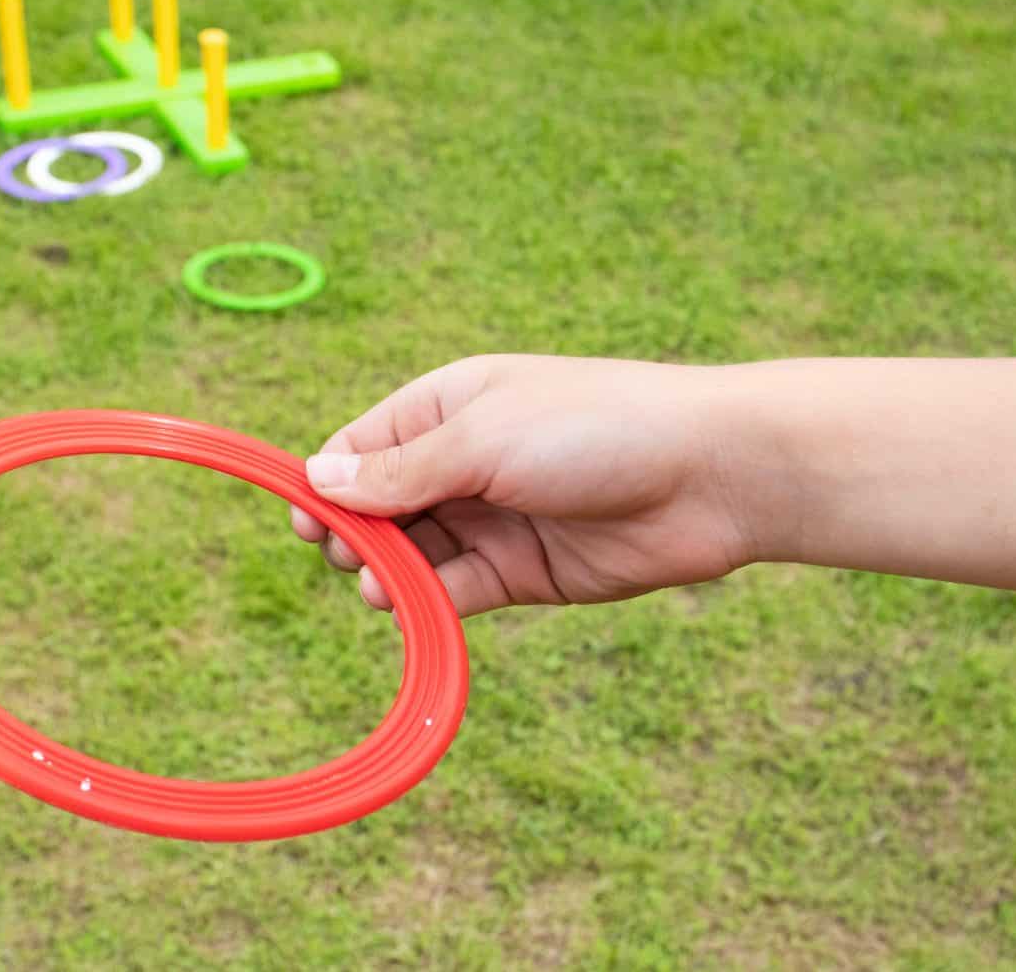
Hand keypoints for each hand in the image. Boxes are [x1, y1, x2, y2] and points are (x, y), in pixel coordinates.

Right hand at [290, 354, 757, 616]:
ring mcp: (493, 518)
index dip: (326, 486)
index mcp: (446, 408)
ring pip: (413, 554)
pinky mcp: (523, 572)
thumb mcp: (484, 439)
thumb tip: (317, 480)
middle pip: (379, 507)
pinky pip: (457, 590)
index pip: (361, 449)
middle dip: (354, 534)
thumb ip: (401, 471)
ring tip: (379, 588)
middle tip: (349, 555)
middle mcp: (463, 462)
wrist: (709, 474)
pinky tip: (414, 608)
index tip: (307, 525)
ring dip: (388, 573)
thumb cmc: (593, 428)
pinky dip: (429, 603)